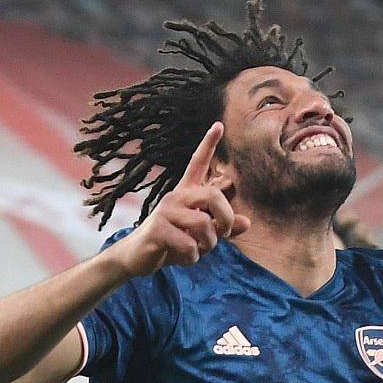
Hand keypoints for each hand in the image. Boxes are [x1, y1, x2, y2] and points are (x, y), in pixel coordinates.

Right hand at [114, 123, 247, 277]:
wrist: (136, 258)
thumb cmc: (170, 243)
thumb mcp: (200, 235)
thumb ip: (222, 228)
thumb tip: (247, 223)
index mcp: (186, 194)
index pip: (197, 164)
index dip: (208, 144)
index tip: (218, 125)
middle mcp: (176, 197)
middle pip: (213, 196)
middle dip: (226, 219)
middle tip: (224, 234)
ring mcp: (165, 212)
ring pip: (204, 225)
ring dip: (208, 244)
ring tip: (198, 251)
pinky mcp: (158, 230)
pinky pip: (189, 245)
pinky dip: (192, 257)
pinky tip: (183, 258)